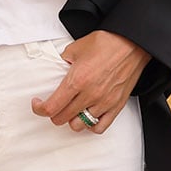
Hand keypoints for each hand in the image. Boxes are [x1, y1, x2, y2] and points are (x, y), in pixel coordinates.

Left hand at [30, 30, 151, 133]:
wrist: (132, 43)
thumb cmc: (107, 43)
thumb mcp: (76, 47)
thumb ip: (64, 61)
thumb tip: (59, 68)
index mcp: (76, 80)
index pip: (51, 107)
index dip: (39, 109)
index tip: (38, 104)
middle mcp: (89, 95)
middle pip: (62, 119)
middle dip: (53, 113)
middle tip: (54, 105)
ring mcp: (104, 102)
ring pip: (79, 125)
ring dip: (71, 120)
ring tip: (72, 110)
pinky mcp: (116, 106)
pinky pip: (100, 127)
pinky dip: (91, 125)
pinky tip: (88, 116)